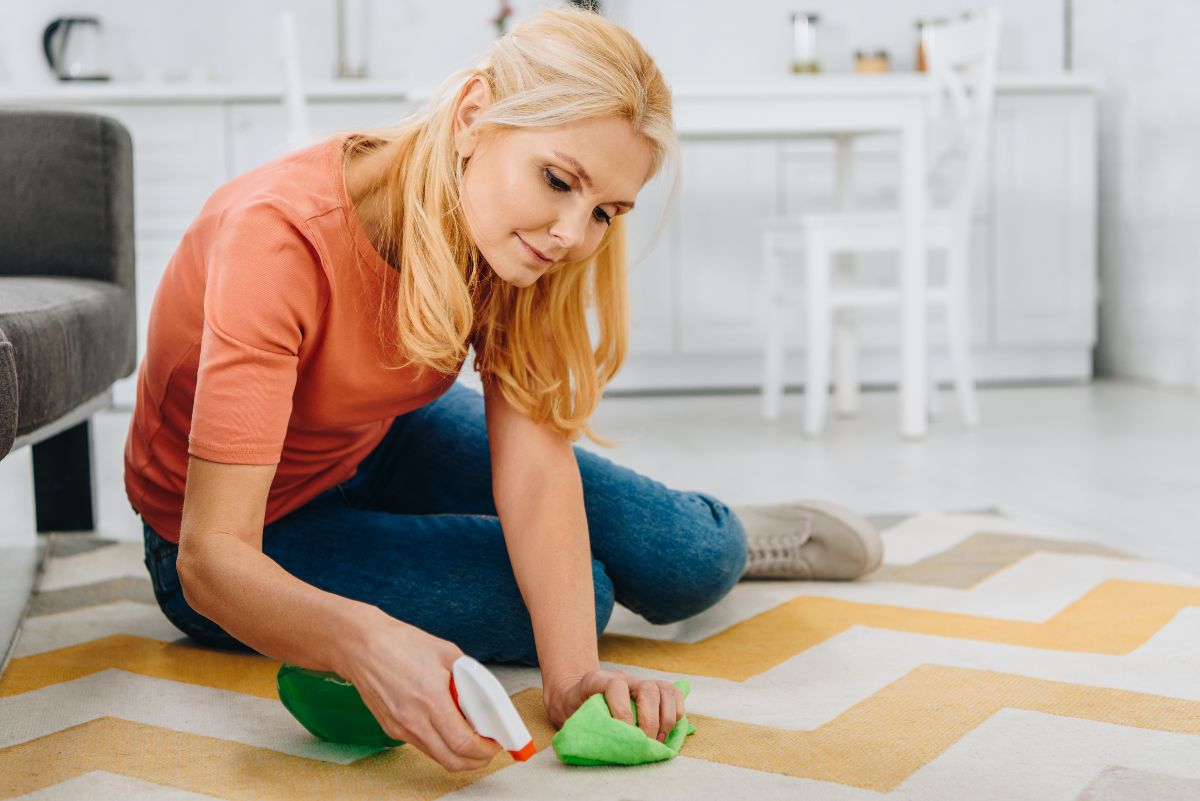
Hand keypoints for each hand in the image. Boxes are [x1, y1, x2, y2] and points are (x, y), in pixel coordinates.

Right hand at [337, 609, 501, 771]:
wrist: (361, 646)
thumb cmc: (400, 644)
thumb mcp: (446, 653)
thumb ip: (468, 677)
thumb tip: (483, 697)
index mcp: (430, 699)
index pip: (463, 742)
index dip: (484, 749)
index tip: (494, 743)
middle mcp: (413, 720)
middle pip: (452, 760)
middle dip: (475, 760)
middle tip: (487, 748)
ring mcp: (399, 728)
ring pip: (436, 756)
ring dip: (457, 753)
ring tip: (469, 736)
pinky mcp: (390, 728)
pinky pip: (421, 744)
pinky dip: (438, 742)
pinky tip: (444, 726)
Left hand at [545, 669, 685, 742]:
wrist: (575, 692)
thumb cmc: (571, 707)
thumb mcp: (565, 714)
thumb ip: (580, 724)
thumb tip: (599, 744)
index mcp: (597, 680)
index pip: (616, 686)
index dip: (622, 711)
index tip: (624, 733)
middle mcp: (623, 677)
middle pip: (648, 688)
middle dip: (650, 721)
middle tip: (644, 743)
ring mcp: (640, 682)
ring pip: (665, 690)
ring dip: (666, 719)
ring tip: (657, 740)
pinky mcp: (653, 689)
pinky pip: (674, 694)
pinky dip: (676, 712)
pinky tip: (666, 730)